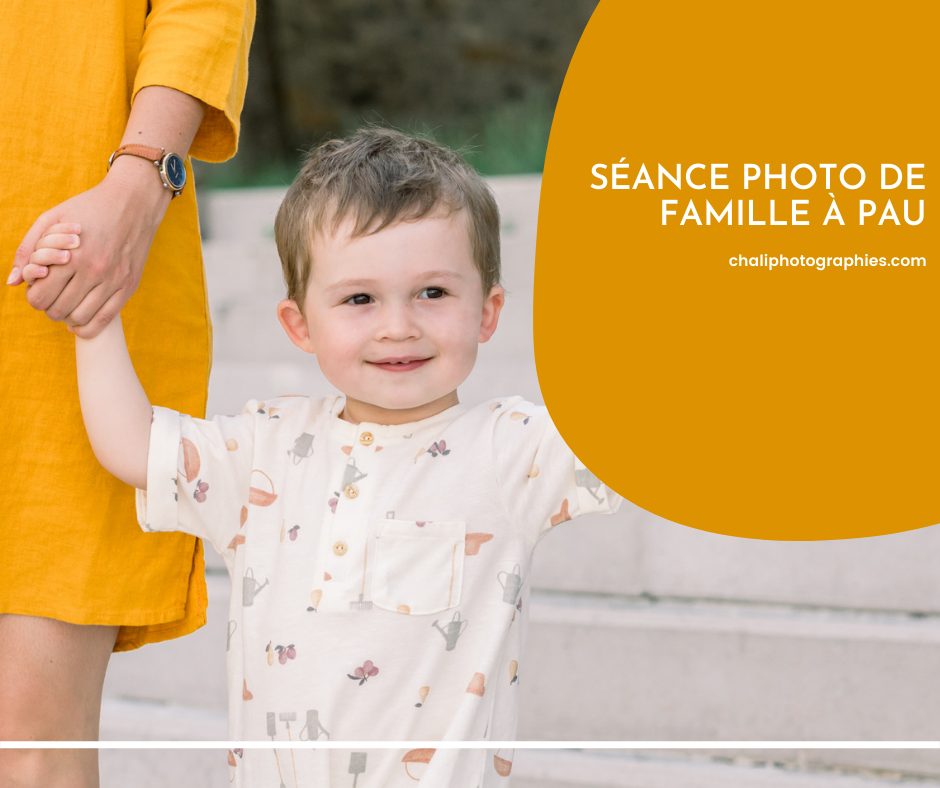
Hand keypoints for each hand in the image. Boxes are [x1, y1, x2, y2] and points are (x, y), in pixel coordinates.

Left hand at [8, 156, 171, 337]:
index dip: (33, 297)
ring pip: (80, 318)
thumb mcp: (51, 219)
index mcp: (70, 255)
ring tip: (66, 305)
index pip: (40, 297)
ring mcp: (113, 281)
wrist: (134, 203)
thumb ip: (27, 249)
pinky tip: (79, 321)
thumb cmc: (88, 208)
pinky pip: (104, 320)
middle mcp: (93, 271)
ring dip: (67, 317)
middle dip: (48, 307)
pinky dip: (87, 327)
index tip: (38, 289)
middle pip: (58, 310)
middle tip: (51, 297)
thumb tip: (12, 282)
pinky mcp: (128, 286)